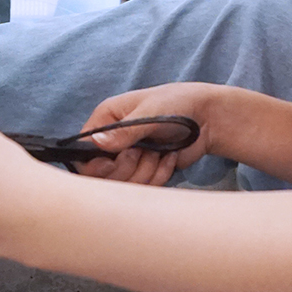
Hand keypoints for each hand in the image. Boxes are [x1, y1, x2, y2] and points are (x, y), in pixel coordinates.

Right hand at [74, 82, 232, 185]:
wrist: (208, 119)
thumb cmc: (178, 104)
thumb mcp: (150, 112)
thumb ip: (125, 131)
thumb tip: (98, 143)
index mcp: (106, 120)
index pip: (83, 151)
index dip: (95, 163)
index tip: (114, 161)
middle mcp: (113, 141)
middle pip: (102, 175)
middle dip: (128, 167)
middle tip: (144, 151)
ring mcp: (129, 159)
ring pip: (124, 184)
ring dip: (146, 171)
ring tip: (160, 152)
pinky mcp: (146, 172)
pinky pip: (145, 188)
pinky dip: (160, 175)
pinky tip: (169, 157)